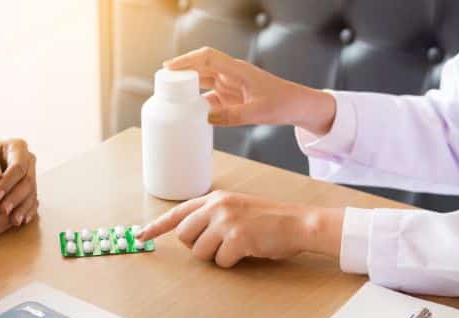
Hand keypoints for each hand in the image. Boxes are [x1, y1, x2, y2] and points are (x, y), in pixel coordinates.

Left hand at [0, 139, 37, 225]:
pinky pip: (32, 202)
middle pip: (28, 181)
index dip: (9, 183)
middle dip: (17, 198)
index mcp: (17, 147)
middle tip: (3, 211)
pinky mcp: (28, 189)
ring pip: (32, 193)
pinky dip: (27, 212)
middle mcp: (27, 160)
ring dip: (23, 208)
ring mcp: (29, 175)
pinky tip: (18, 221)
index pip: (18, 167)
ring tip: (12, 221)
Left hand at [136, 191, 343, 267]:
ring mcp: (226, 221)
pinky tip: (248, 251)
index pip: (177, 213)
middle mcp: (216, 206)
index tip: (140, 236)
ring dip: (215, 256)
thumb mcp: (237, 209)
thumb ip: (213, 217)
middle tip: (220, 244)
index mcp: (214, 198)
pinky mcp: (236, 238)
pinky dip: (232, 262)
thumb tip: (191, 237)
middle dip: (197, 246)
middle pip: (184, 236)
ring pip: (199, 252)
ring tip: (237, 246)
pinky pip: (220, 262)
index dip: (156, 227)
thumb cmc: (269, 220)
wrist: (298, 223)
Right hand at [164, 47, 335, 133]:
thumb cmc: (282, 103)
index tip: (169, 67)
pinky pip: (211, 98)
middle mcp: (231, 74)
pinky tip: (190, 112)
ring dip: (188, 88)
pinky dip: (199, 103)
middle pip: (200, 68)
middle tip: (161, 83)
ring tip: (170, 97)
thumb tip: (206, 117)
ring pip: (203, 82)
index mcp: (237, 70)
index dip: (186, 60)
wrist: (297, 106)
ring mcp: (231, 85)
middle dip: (181, 73)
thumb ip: (231, 116)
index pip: (207, 58)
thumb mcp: (257, 112)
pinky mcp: (232, 97)